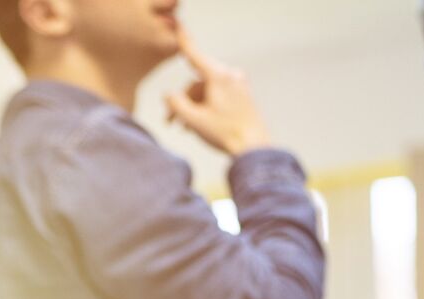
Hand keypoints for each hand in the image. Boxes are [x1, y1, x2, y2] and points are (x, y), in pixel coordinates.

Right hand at [163, 33, 270, 158]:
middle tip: (169, 120)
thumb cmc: (225, 133)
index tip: (178, 27)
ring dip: (193, 106)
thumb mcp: (193, 120)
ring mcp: (238, 84)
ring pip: (206, 89)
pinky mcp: (242, 94)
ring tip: (184, 127)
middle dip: (182, 99)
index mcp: (219, 77)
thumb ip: (176, 105)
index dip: (184, 43)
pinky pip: (217, 94)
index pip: (195, 56)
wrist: (254, 147)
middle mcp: (230, 76)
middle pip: (197, 81)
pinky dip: (205, 105)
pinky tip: (198, 123)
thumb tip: (168, 94)